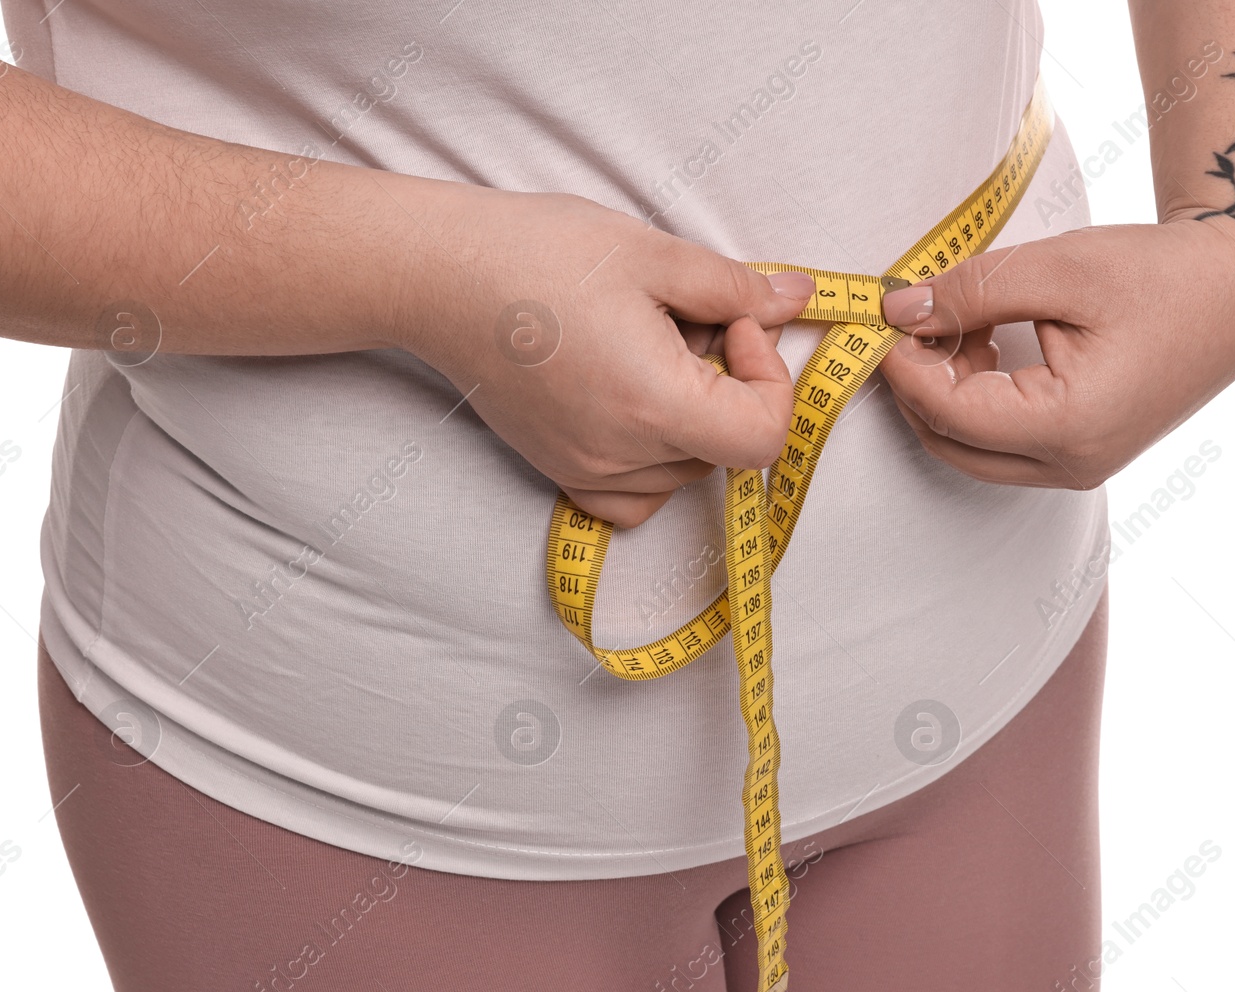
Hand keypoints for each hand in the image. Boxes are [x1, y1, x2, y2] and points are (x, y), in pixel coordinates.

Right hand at [398, 184, 814, 525]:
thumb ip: (736, 289)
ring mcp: (586, 470)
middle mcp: (620, 455)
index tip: (739, 324)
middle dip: (732, 385)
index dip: (773, 380)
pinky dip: (656, 460)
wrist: (437, 274)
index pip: (762, 437)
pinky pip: (634, 496)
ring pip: (686, 472)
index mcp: (653, 404)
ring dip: (695, 419)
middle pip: (726, 452)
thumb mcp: (653, 255)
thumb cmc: (537, 253)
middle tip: (689, 318)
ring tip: (655, 349)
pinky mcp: (559, 468)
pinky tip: (637, 401)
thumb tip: (797, 300)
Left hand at [877, 218, 1234, 488]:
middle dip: (914, 385)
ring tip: (960, 320)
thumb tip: (898, 312)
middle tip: (905, 321)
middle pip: (949, 443)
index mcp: (1071, 426)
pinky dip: (975, 399)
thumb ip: (971, 292)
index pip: (949, 411)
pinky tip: (985, 340)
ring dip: (944, 391)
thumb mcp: (1059, 268)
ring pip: (970, 449)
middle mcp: (1072, 464)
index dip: (902, 364)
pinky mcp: (1079, 455)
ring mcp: (1078, 468)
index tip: (879, 316)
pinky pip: (1000, 443)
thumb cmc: (1160, 273)